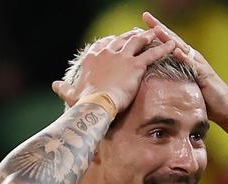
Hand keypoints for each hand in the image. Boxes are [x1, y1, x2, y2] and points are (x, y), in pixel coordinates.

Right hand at [52, 29, 174, 112]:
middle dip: (132, 36)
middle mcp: (107, 52)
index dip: (112, 42)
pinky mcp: (136, 65)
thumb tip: (54, 86)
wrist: (95, 105)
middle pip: (122, 39)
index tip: (117, 42)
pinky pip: (152, 54)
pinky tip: (173, 46)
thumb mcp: (70, 94)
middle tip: (140, 34)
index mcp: (92, 57)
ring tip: (157, 34)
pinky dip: (164, 48)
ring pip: (138, 42)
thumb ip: (63, 88)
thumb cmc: (83, 102)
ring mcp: (122, 57)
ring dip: (148, 37)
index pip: (104, 44)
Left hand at [142, 11, 227, 123]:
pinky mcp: (205, 74)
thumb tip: (152, 82)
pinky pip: (193, 65)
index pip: (166, 43)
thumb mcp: (181, 87)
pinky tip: (176, 52)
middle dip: (159, 27)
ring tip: (157, 29)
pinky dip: (185, 58)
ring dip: (169, 38)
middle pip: (172, 39)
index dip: (154, 33)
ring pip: (181, 48)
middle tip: (146, 16)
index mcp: (184, 59)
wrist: (224, 107)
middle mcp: (191, 57)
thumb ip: (170, 79)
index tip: (138, 25)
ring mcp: (198, 64)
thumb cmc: (202, 99)